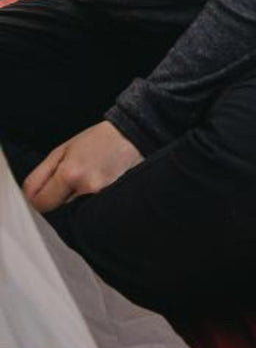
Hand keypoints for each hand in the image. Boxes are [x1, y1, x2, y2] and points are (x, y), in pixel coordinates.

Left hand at [22, 121, 142, 213]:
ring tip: (88, 181)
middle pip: (59, 210)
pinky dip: (91, 202)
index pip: (41, 204)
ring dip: (77, 201)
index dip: (40, 198)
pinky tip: (98, 186)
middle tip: (72, 182)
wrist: (133, 136)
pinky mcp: (116, 201)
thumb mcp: (62, 150)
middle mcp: (88, 188)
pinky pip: (93, 211)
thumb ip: (40, 176)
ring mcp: (105, 196)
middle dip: (60, 199)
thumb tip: (28, 199)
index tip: (48, 190)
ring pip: (76, 211)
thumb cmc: (98, 140)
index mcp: (71, 173)